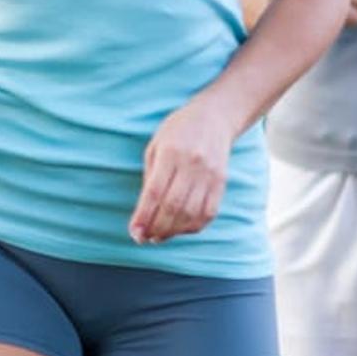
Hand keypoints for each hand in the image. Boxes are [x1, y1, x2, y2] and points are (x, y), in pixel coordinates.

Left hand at [129, 97, 238, 243]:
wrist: (214, 117)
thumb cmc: (178, 131)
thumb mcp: (156, 146)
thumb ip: (150, 178)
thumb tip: (144, 214)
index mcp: (170, 152)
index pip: (154, 192)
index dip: (144, 216)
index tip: (134, 233)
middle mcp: (192, 163)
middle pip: (173, 206)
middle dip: (156, 228)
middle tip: (145, 238)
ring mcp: (210, 174)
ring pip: (191, 213)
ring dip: (173, 231)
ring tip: (159, 236)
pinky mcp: (222, 182)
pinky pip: (208, 213)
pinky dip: (193, 226)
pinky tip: (180, 229)